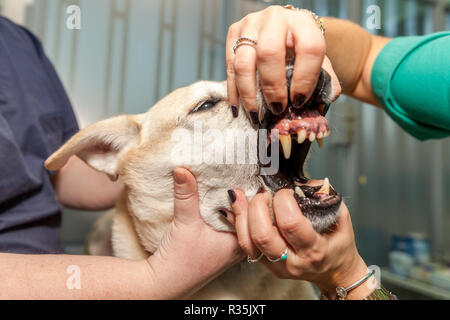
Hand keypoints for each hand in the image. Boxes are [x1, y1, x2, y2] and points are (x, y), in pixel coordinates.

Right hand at [147, 168, 243, 298]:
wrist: (163, 283)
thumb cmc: (179, 261)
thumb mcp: (184, 222)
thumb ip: (186, 195)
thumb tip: (183, 169)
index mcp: (241, 243)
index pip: (255, 212)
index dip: (250, 191)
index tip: (246, 171)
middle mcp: (240, 246)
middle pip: (249, 215)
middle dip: (243, 194)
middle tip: (238, 171)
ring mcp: (230, 248)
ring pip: (239, 219)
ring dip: (232, 203)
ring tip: (228, 181)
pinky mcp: (219, 247)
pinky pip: (227, 224)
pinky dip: (223, 211)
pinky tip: (217, 200)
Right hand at [226, 5, 340, 116]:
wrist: (284, 29)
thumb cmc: (301, 51)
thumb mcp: (318, 62)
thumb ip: (324, 84)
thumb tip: (318, 108)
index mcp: (303, 23)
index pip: (309, 49)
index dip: (305, 79)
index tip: (300, 102)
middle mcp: (275, 19)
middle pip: (269, 54)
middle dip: (272, 87)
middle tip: (276, 109)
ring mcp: (251, 24)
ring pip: (243, 63)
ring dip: (249, 95)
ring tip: (257, 116)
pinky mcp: (233, 33)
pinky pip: (230, 68)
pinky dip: (234, 92)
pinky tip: (239, 109)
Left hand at [227, 188, 372, 299]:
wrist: (335, 272)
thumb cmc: (337, 242)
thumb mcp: (340, 217)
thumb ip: (322, 196)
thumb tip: (298, 181)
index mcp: (314, 249)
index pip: (290, 223)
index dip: (283, 200)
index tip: (285, 191)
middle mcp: (292, 261)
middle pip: (262, 235)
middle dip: (257, 206)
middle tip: (263, 193)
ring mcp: (276, 266)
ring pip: (248, 242)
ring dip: (241, 214)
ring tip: (239, 195)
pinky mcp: (265, 265)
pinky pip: (244, 245)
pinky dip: (237, 224)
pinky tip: (235, 208)